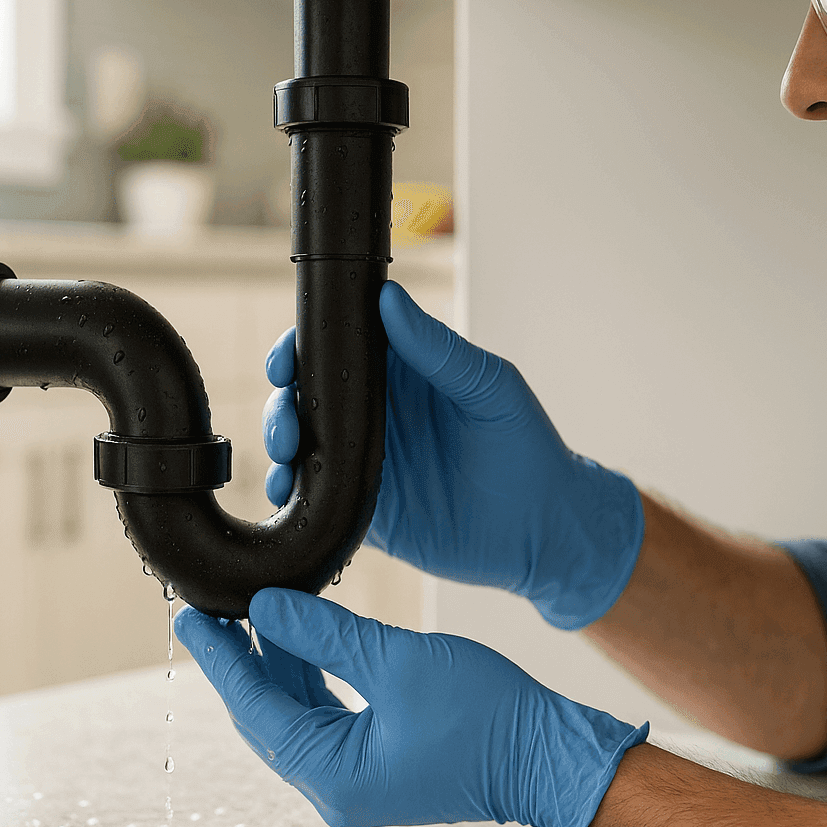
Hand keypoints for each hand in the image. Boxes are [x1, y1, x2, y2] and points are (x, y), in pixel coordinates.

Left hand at [174, 590, 647, 826]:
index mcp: (333, 774)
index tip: (191, 618)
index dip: (221, 659)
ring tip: (260, 610)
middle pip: (268, 715)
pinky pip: (326, 716)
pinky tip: (307, 636)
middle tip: (216, 607)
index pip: (254, 709)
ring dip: (279, 663)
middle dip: (243, 660)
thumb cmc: (488, 717)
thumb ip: (327, 633)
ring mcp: (357, 777)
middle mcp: (335, 786)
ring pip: (296, 713)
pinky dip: (313, 675)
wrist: (549, 756)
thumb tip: (268, 607)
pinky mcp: (378, 762)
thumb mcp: (398, 661)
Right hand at [262, 280, 644, 629]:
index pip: (335, 348)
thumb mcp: (487, 387)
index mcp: (400, 373)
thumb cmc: (526, 446)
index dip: (300, 348)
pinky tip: (290, 496)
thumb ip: (438, 348)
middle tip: (288, 424)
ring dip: (280, 448)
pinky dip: (291, 497)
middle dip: (281, 404)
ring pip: (301, 448)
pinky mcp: (365, 512)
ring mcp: (365, 464)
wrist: (546, 528)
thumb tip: (388, 298)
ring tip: (286, 458)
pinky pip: (313, 501)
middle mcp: (374, 415)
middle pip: (305, 398)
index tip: (286, 360)